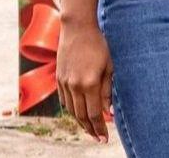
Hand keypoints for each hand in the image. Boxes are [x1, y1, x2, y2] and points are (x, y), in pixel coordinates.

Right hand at [57, 20, 113, 141]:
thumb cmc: (98, 45)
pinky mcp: (58, 80)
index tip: (105, 138)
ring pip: (71, 110)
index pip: (94, 113)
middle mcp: (74, 86)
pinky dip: (72, 111)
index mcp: (89, 83)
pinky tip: (79, 114)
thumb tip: (109, 112)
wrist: (77, 29)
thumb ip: (107, 90)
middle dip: (90, 129)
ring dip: (81, 122)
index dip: (100, 128)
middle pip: (81, 116)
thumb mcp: (109, 66)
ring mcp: (64, 83)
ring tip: (90, 129)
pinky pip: (64, 101)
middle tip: (99, 138)